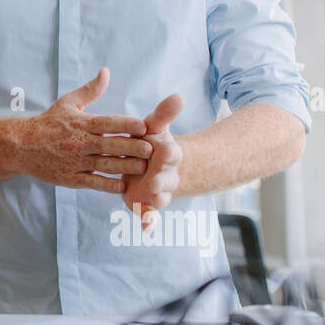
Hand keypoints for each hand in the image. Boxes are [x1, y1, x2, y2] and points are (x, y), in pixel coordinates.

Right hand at [13, 68, 152, 190]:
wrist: (21, 146)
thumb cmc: (48, 122)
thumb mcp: (67, 103)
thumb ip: (90, 90)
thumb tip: (106, 72)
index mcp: (80, 123)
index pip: (107, 122)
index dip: (126, 124)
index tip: (144, 125)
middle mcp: (78, 142)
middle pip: (109, 145)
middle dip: (131, 147)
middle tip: (151, 149)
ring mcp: (74, 161)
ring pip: (104, 165)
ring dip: (124, 167)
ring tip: (143, 167)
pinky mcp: (69, 178)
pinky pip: (92, 182)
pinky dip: (107, 185)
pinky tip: (122, 185)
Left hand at [122, 93, 183, 230]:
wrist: (151, 165)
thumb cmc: (150, 141)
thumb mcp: (154, 127)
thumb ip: (164, 114)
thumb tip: (178, 96)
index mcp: (167, 154)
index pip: (170, 153)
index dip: (169, 152)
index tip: (167, 149)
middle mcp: (166, 174)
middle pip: (167, 178)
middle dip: (162, 181)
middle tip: (156, 183)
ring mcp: (158, 190)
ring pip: (160, 197)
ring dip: (156, 201)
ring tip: (151, 204)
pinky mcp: (147, 202)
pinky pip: (149, 214)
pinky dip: (149, 221)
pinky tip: (146, 229)